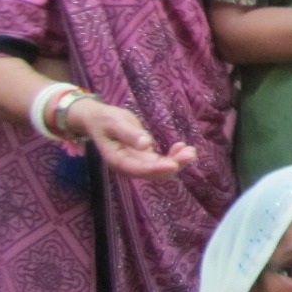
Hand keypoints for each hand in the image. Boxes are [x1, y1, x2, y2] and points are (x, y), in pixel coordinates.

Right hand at [62, 98, 196, 178]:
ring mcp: (137, 163)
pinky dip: (173, 156)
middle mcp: (128, 166)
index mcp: (117, 160)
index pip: (139, 169)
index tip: (174, 164)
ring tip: (191, 151)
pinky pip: (161, 162)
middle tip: (190, 153)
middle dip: (173, 165)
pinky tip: (182, 146)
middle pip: (153, 172)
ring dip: (177, 162)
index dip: (157, 169)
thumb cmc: (105, 120)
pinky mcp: (144, 158)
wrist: (99, 119)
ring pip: (160, 169)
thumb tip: (146, 144)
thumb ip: (129, 134)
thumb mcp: (115, 123)